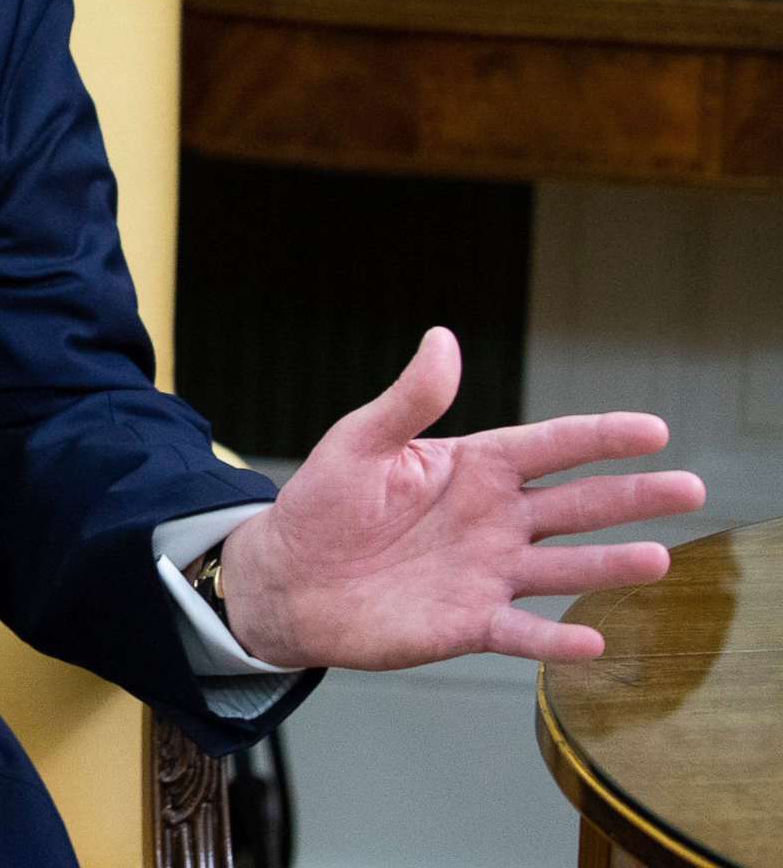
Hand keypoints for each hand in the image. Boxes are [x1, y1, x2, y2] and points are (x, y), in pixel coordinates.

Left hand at [219, 327, 705, 670]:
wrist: (289, 579)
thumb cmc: (322, 503)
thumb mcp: (360, 442)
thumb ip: (409, 400)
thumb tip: (442, 338)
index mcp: (473, 468)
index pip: (549, 447)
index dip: (599, 437)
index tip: (653, 428)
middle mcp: (493, 519)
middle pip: (576, 505)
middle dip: (633, 496)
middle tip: (689, 487)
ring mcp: (487, 572)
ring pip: (564, 568)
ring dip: (610, 565)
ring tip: (660, 559)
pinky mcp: (469, 623)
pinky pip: (523, 631)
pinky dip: (557, 640)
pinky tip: (595, 641)